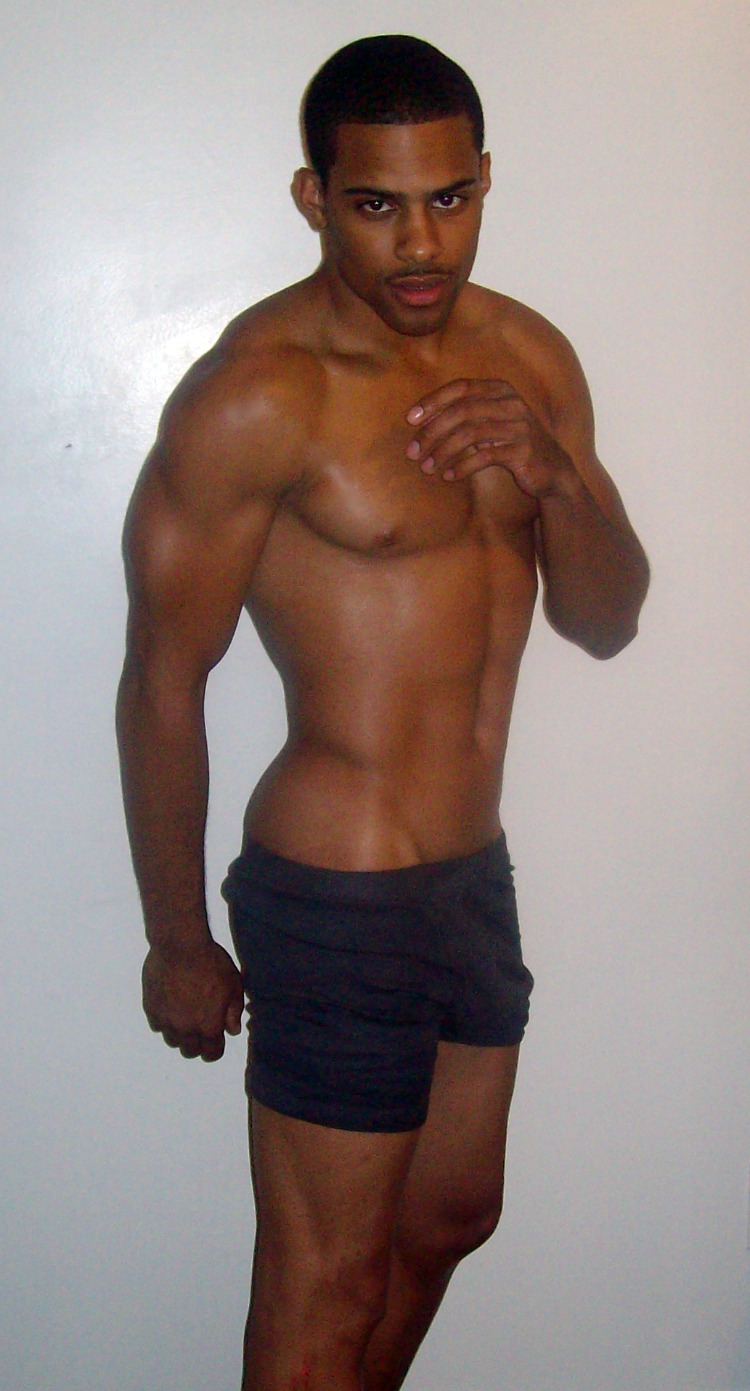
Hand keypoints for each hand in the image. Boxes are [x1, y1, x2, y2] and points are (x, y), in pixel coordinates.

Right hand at [142, 938, 243, 1061]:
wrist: (180, 945)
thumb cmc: (211, 962)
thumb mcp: (233, 985)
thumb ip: (233, 1011)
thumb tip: (232, 1030)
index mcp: (209, 1026)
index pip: (211, 1054)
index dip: (214, 1050)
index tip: (215, 1044)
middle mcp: (186, 1029)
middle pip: (189, 1051)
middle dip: (197, 1045)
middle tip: (200, 1030)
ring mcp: (166, 1020)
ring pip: (172, 1040)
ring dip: (179, 1034)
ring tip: (185, 1017)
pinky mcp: (151, 1009)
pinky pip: (157, 1026)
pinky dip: (165, 1022)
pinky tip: (171, 1007)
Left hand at [406, 378, 577, 494]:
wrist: (552, 470)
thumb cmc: (511, 445)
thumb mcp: (490, 424)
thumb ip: (464, 416)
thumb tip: (421, 422)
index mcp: (501, 390)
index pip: (461, 387)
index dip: (433, 401)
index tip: (410, 419)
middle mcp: (511, 403)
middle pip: (462, 411)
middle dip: (431, 432)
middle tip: (412, 452)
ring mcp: (519, 426)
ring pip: (470, 434)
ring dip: (443, 452)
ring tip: (427, 467)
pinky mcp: (523, 451)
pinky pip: (485, 456)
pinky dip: (462, 466)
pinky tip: (449, 476)